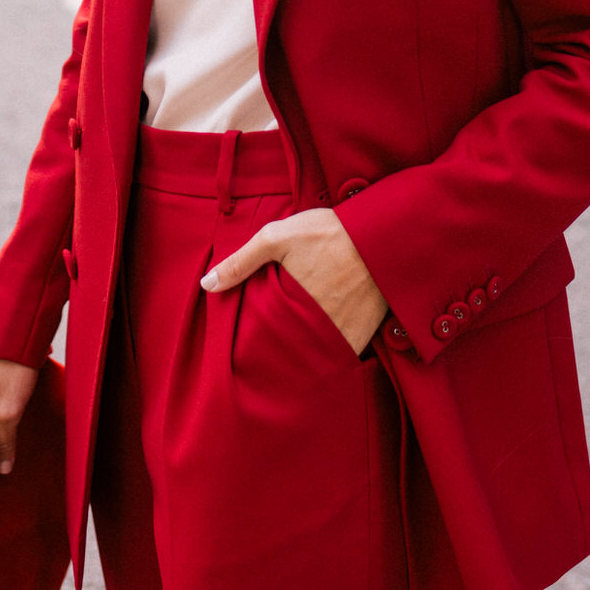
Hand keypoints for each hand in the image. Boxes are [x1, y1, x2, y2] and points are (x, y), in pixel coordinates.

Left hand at [201, 207, 387, 355]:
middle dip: (278, 354)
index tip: (245, 349)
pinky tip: (323, 346)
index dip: (254, 346)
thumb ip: (241, 261)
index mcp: (291, 307)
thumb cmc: (327, 233)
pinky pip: (342, 354)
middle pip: (289, 353)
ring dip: (304, 355)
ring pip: (315, 356)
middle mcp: (317, 327)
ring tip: (293, 351)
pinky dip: (331, 353)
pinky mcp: (364, 335)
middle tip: (268, 354)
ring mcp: (342, 335)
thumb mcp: (278, 237)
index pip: (264, 340)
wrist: (382, 234)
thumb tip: (207, 285)